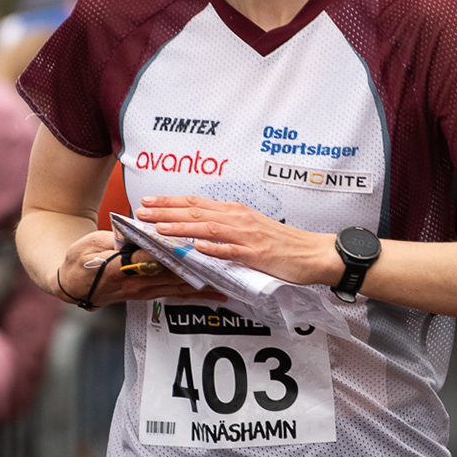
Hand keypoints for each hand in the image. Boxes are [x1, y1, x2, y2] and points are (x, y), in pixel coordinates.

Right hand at [51, 229, 220, 307]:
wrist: (72, 284)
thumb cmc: (79, 261)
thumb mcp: (91, 246)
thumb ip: (113, 241)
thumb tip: (134, 233)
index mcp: (120, 268)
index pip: (149, 260)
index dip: (171, 254)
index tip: (191, 247)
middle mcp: (136, 283)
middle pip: (173, 276)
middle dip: (198, 271)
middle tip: (222, 267)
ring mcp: (143, 291)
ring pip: (178, 287)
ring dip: (202, 285)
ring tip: (227, 283)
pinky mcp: (147, 294)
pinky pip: (175, 292)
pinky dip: (195, 291)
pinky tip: (212, 292)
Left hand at [136, 196, 339, 286]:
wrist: (313, 252)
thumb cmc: (283, 244)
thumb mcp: (252, 229)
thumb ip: (227, 229)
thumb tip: (201, 233)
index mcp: (236, 212)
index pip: (196, 204)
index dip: (170, 203)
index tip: (148, 202)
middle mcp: (239, 219)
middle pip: (196, 212)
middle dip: (166, 212)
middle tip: (142, 212)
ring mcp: (247, 236)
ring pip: (209, 228)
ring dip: (182, 228)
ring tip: (160, 229)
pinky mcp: (257, 255)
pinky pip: (232, 251)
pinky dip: (213, 249)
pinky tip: (196, 248)